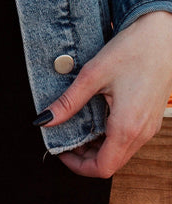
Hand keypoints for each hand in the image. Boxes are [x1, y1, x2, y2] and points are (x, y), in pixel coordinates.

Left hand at [39, 10, 171, 177]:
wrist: (162, 36)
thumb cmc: (132, 51)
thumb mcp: (93, 75)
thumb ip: (68, 101)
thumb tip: (44, 119)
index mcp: (128, 127)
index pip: (102, 168)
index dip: (77, 165)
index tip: (60, 151)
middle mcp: (142, 133)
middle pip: (111, 163)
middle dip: (85, 157)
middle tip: (65, 138)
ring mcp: (149, 127)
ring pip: (121, 152)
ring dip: (98, 147)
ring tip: (78, 126)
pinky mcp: (151, 119)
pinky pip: (130, 139)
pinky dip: (111, 137)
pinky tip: (97, 117)